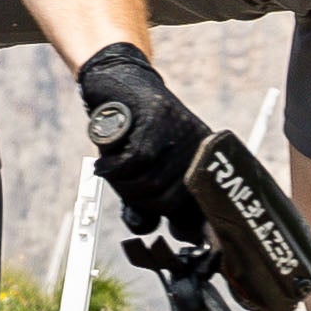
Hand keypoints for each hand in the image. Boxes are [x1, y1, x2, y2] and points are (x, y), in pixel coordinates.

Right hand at [76, 43, 208, 226]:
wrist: (121, 81)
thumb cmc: (133, 132)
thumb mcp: (148, 169)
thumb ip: (151, 199)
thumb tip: (152, 229)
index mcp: (205, 164)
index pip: (201, 210)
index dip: (182, 226)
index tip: (164, 228)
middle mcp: (200, 149)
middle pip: (168, 203)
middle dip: (139, 203)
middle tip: (124, 186)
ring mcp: (180, 134)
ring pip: (149, 184)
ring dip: (122, 185)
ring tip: (113, 169)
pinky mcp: (157, 120)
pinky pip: (134, 163)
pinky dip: (113, 168)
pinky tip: (105, 164)